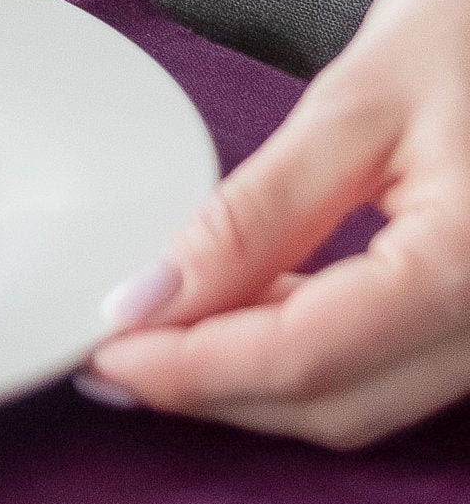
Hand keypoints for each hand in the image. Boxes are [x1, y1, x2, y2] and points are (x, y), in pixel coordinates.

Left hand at [83, 0, 469, 446]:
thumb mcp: (358, 99)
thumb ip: (254, 213)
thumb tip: (149, 299)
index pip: (305, 359)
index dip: (189, 370)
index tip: (97, 351)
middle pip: (339, 403)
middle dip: (215, 390)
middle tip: (109, 352)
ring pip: (371, 398)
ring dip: (260, 379)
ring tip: (162, 330)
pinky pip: (405, 365)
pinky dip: (317, 352)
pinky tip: (249, 306)